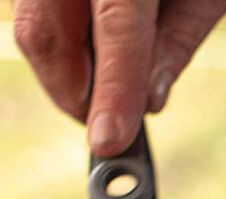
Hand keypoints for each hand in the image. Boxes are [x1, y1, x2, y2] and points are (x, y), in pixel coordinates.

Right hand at [13, 0, 225, 156]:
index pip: (119, 25)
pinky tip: (91, 64)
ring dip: (64, 76)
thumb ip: (178, 40)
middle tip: (107, 132)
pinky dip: (61, 48)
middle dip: (75, 95)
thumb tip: (150, 103)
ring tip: (103, 101)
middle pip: (49, 33)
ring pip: (33, 28)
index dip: (113, 88)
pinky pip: (36, 14)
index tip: (109, 141)